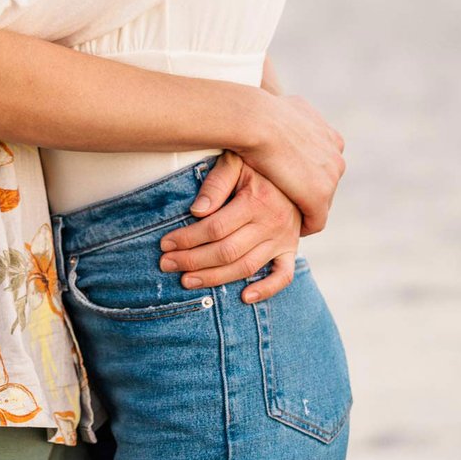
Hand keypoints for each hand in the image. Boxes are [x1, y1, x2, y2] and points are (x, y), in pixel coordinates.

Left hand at [157, 154, 301, 303]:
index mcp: (256, 201)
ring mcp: (284, 239)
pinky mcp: (291, 250)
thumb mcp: (235, 162)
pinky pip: (283, 276)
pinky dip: (266, 290)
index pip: (215, 227)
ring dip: (215, 277)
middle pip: (227, 251)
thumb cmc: (255, 165)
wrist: (295, 172)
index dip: (187, 238)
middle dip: (193, 260)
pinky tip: (244, 297)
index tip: (165, 243)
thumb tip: (197, 210)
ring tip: (187, 281)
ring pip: (247, 266)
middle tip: (167, 264)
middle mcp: (272, 223)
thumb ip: (216, 182)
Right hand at [237, 91, 343, 235]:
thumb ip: (288, 114)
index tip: (288, 174)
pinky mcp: (318, 197)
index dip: (304, 168)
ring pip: (321, 199)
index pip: (322, 158)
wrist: (254, 120)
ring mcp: (329, 176)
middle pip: (325, 180)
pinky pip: (316, 220)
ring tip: (285, 215)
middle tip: (286, 196)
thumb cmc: (256, 111)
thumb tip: (280, 103)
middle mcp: (335, 154)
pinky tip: (290, 229)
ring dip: (305, 206)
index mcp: (328, 134)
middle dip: (308, 188)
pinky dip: (305, 225)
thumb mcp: (279, 104)